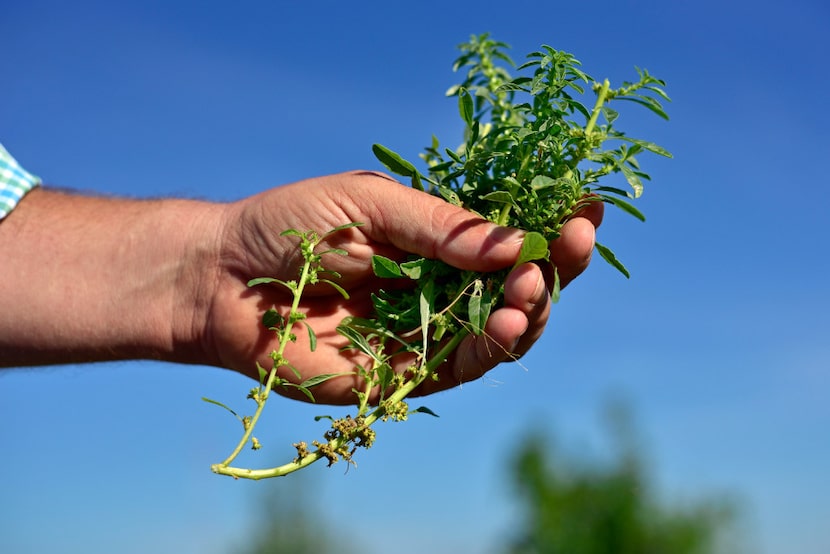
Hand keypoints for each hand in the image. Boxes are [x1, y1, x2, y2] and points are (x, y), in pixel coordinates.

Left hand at [194, 171, 602, 404]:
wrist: (224, 279)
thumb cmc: (291, 225)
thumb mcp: (369, 201)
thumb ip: (439, 225)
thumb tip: (515, 242)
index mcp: (439, 240)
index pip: (512, 236)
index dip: (553, 223)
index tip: (588, 206)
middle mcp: (444, 286)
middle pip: (522, 284)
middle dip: (556, 265)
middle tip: (572, 243)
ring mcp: (429, 331)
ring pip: (506, 329)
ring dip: (534, 308)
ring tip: (536, 286)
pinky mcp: (406, 374)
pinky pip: (466, 364)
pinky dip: (495, 346)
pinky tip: (509, 323)